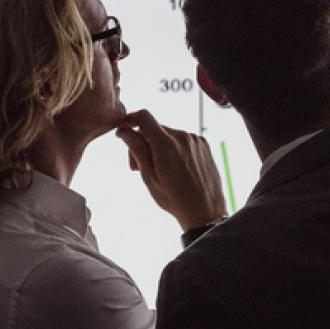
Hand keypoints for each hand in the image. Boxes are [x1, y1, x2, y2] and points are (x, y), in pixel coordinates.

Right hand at [116, 109, 227, 230]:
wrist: (205, 211)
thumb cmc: (175, 198)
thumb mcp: (149, 176)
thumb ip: (137, 149)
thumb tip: (124, 130)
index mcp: (166, 144)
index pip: (144, 117)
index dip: (130, 120)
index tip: (124, 131)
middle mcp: (182, 136)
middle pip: (154, 129)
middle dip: (144, 143)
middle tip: (139, 167)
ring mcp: (195, 140)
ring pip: (168, 135)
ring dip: (160, 147)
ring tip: (161, 171)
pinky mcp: (203, 144)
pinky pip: (182, 140)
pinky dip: (175, 149)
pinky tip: (176, 169)